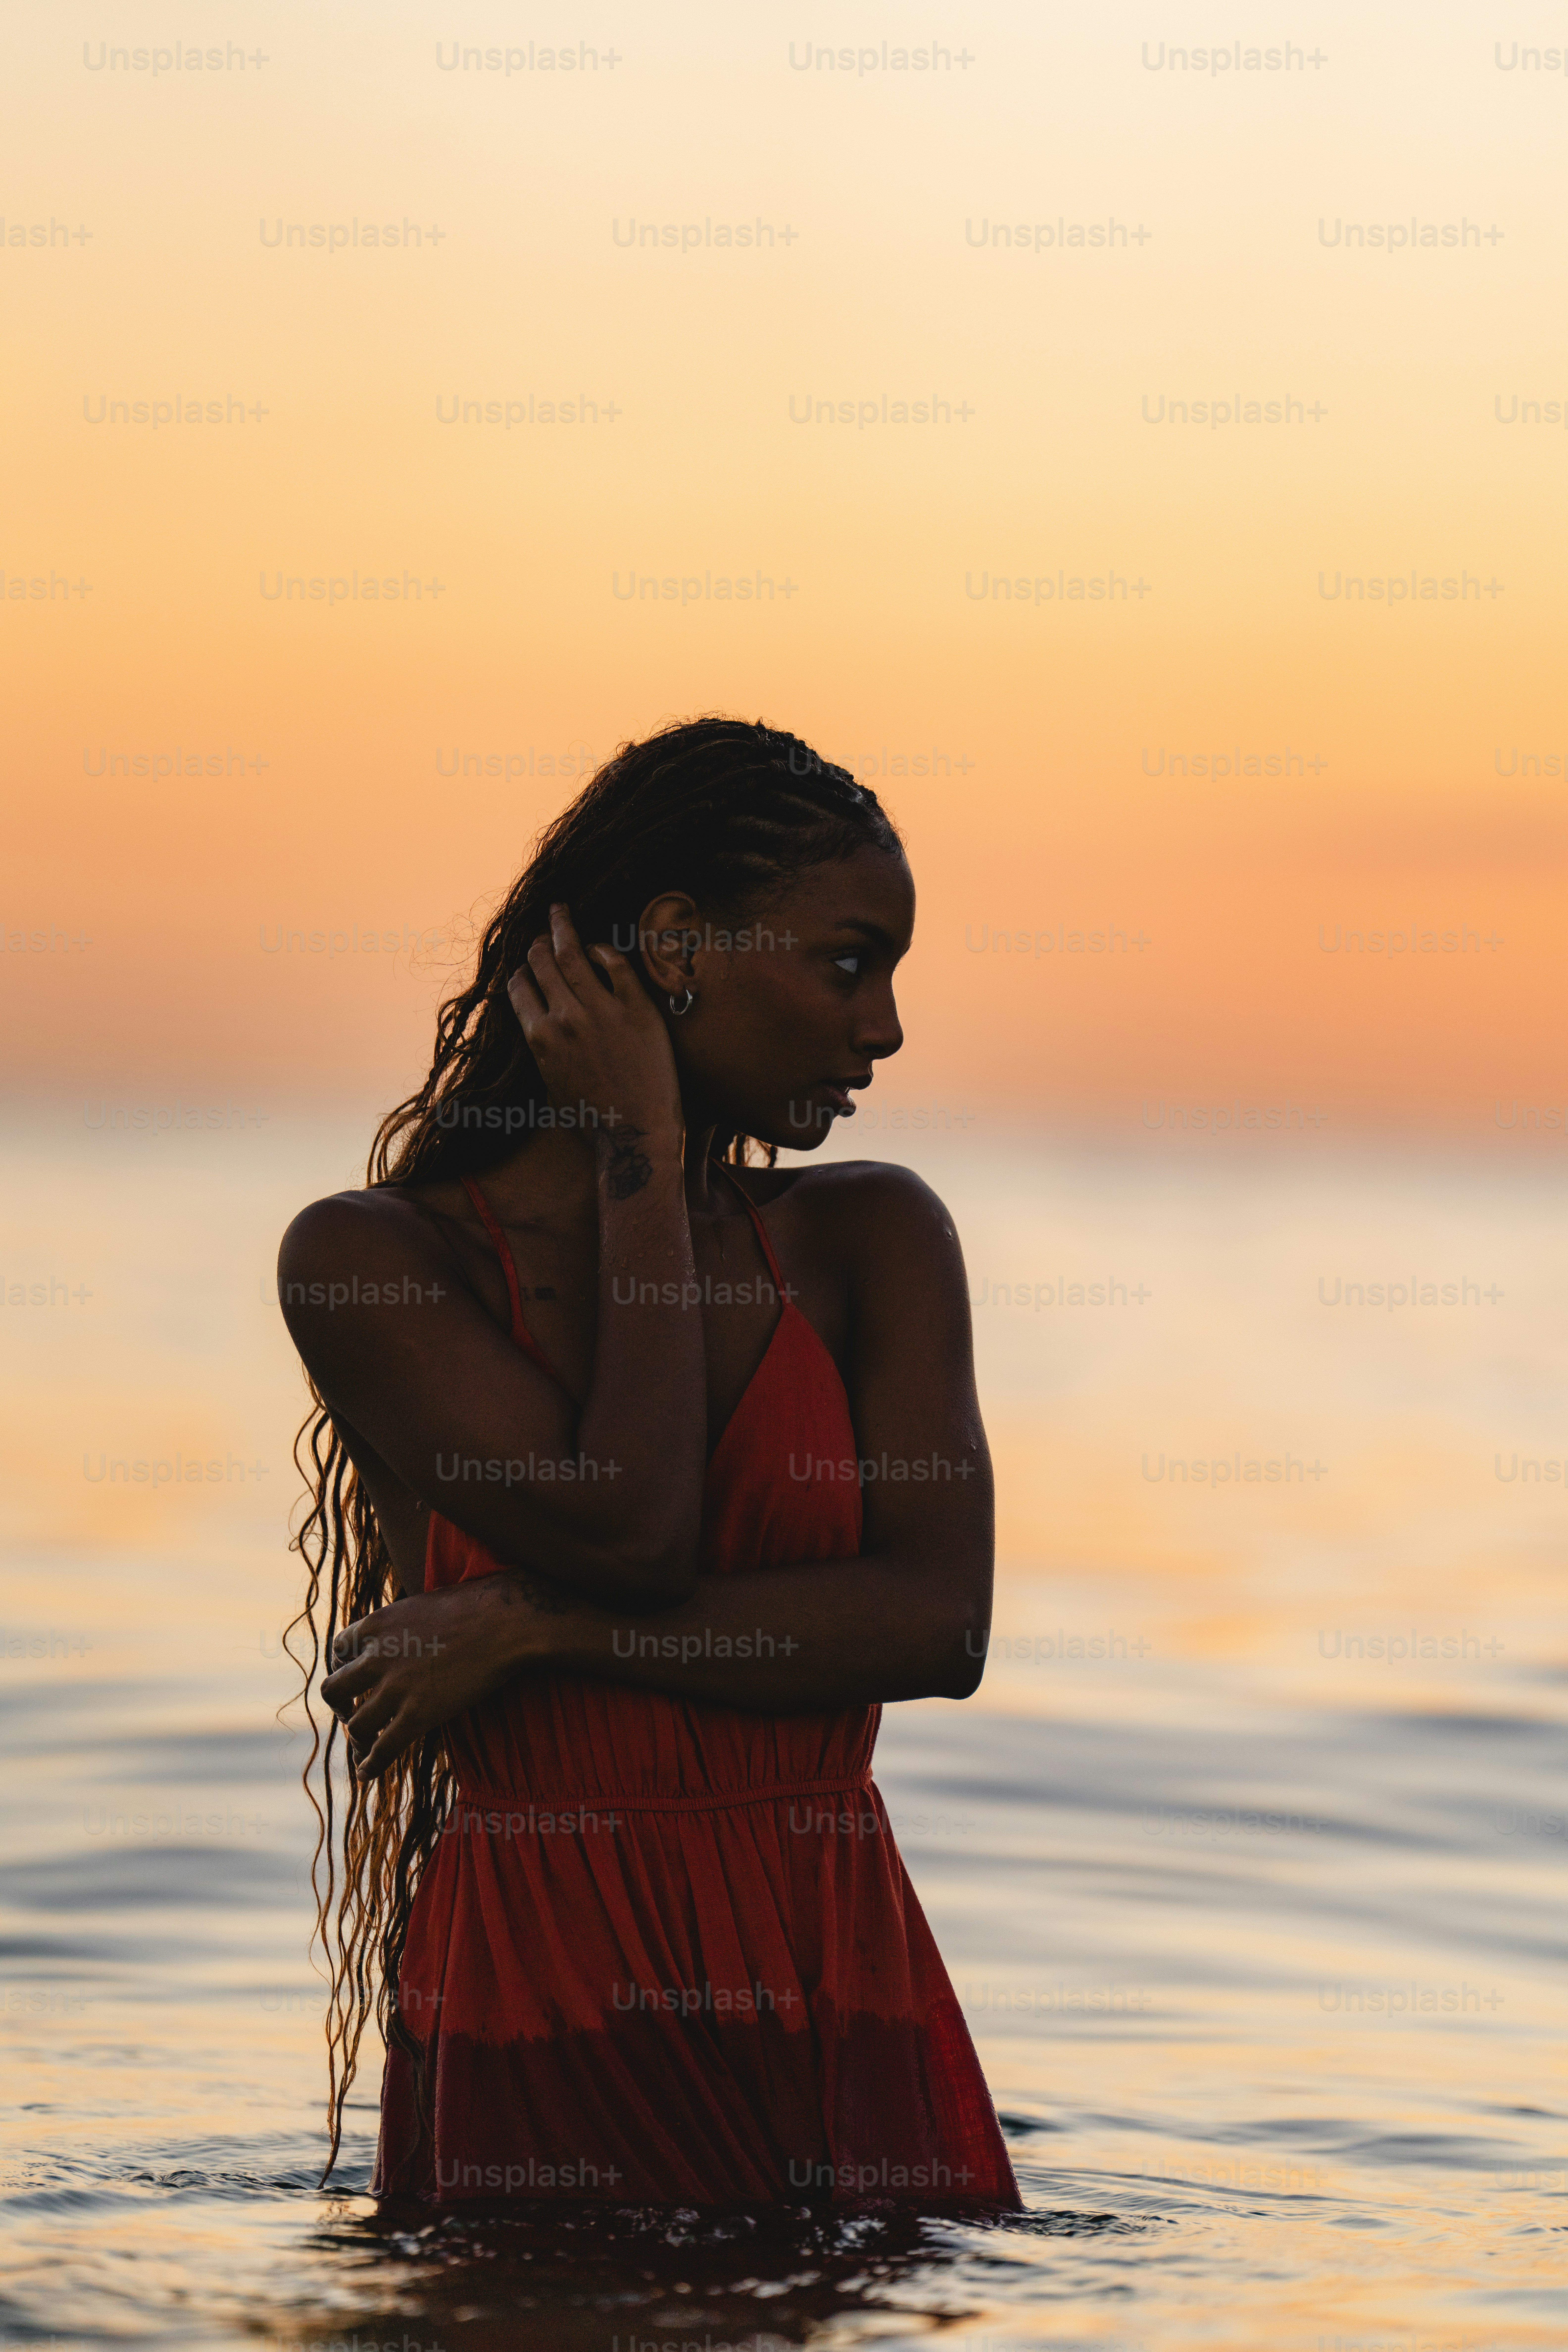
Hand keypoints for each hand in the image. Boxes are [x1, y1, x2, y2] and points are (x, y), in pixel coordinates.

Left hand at [320, 1573, 568, 1777]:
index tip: (352, 1678)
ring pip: (355, 1725)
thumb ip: (404, 1623)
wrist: (504, 1623)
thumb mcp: (424, 1605)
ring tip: (364, 1747)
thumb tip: (407, 1633)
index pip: (339, 1649)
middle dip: (339, 1706)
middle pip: (334, 1689)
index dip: (341, 1666)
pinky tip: (368, 1773)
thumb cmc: (476, 1606)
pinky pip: (383, 1748)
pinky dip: (371, 1764)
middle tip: (350, 1713)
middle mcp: (377, 1657)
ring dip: (356, 1738)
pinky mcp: (418, 1715)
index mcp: (377, 1624)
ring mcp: (396, 1688)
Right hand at [507, 903, 681, 1139]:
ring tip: (559, 912)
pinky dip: (603, 950)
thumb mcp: (552, 1088)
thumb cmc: (594, 1122)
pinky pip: (616, 965)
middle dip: (539, 944)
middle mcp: (566, 1019)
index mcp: (540, 1039)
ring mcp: (602, 1011)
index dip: (522, 972)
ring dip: (562, 929)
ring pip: (573, 955)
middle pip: (543, 964)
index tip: (526, 966)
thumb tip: (537, 1033)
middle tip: (541, 932)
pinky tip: (598, 946)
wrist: (637, 1136)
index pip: (520, 988)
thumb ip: (542, 1054)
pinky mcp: (638, 1009)